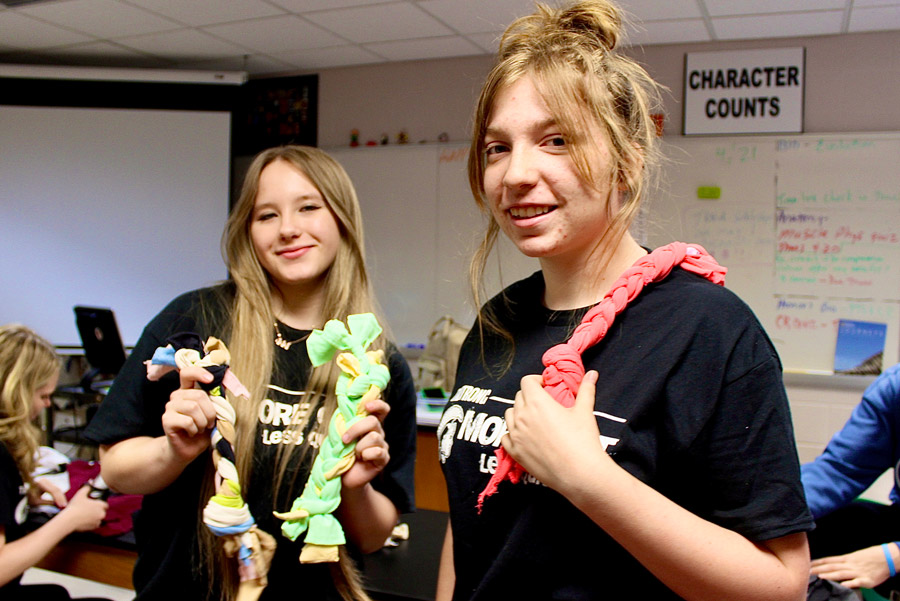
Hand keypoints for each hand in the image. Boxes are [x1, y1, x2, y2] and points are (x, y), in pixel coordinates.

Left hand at [29, 478, 66, 506]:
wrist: (24, 488)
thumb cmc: (28, 496)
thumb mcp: (35, 501)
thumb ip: (46, 503)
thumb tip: (57, 506)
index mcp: (42, 483)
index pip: (53, 491)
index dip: (58, 499)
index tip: (61, 506)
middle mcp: (46, 481)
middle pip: (57, 490)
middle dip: (61, 498)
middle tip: (64, 506)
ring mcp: (48, 482)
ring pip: (58, 490)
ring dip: (61, 498)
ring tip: (63, 505)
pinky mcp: (49, 484)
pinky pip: (56, 490)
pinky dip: (58, 496)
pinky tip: (60, 502)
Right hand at [58, 486, 107, 532]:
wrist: (68, 520)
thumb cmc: (75, 507)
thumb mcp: (80, 494)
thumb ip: (87, 487)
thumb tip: (91, 481)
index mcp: (101, 505)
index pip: (105, 505)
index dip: (100, 504)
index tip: (94, 504)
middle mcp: (102, 514)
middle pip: (102, 511)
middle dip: (97, 511)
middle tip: (88, 509)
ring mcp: (98, 521)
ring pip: (98, 518)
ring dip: (94, 517)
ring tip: (86, 515)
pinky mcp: (94, 528)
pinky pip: (95, 524)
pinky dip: (91, 523)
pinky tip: (84, 520)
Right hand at [160, 365, 217, 463]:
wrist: (188, 449)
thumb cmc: (202, 430)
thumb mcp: (213, 413)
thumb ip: (216, 400)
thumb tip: (223, 387)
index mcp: (188, 391)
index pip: (188, 373)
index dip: (199, 373)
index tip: (210, 379)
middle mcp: (177, 396)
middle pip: (199, 395)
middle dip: (210, 412)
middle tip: (209, 423)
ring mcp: (170, 407)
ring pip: (193, 407)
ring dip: (202, 422)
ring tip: (201, 428)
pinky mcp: (166, 420)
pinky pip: (187, 421)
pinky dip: (195, 430)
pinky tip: (192, 433)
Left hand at [340, 399, 390, 489]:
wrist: (342, 477)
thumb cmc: (340, 454)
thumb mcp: (339, 436)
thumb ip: (344, 423)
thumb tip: (344, 411)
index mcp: (369, 425)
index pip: (381, 410)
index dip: (377, 404)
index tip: (366, 405)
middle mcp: (378, 433)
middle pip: (373, 421)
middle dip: (356, 429)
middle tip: (345, 439)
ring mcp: (382, 446)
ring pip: (374, 437)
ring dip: (359, 446)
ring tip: (354, 454)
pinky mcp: (383, 459)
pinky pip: (377, 451)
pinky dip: (366, 455)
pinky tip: (362, 460)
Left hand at [502, 370, 607, 492]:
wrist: (580, 473)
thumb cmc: (582, 440)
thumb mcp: (584, 411)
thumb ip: (586, 389)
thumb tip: (592, 374)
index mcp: (537, 402)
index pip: (527, 382)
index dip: (536, 381)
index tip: (546, 387)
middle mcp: (522, 416)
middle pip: (519, 397)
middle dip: (530, 396)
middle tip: (544, 404)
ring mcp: (516, 435)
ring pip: (509, 415)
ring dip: (519, 413)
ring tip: (535, 420)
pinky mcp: (515, 452)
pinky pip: (505, 436)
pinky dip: (513, 433)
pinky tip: (525, 436)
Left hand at [811, 544, 893, 588]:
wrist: (886, 557)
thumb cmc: (870, 557)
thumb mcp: (853, 557)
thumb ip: (842, 561)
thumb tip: (829, 565)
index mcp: (846, 559)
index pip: (828, 560)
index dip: (817, 563)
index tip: (806, 565)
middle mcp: (849, 565)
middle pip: (831, 567)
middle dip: (818, 569)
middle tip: (807, 572)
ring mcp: (858, 572)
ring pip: (841, 573)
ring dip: (830, 575)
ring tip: (820, 577)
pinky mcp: (867, 580)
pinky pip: (857, 582)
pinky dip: (850, 583)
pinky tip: (843, 585)